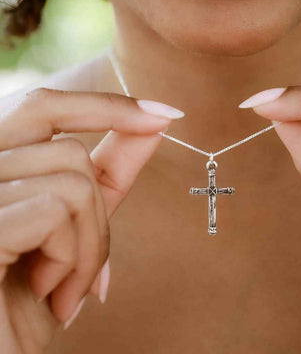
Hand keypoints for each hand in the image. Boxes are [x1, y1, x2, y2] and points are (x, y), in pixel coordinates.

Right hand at [0, 88, 182, 352]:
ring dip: (89, 244)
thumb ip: (108, 172)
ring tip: (65, 286)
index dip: (107, 106)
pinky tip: (49, 294)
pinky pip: (57, 210)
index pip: (45, 107)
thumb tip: (153, 125)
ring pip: (74, 181)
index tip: (165, 113)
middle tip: (91, 263)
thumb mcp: (76, 226)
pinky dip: (73, 258)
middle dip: (99, 207)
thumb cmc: (28, 299)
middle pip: (68, 150)